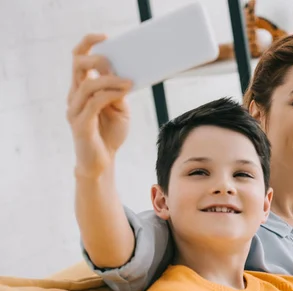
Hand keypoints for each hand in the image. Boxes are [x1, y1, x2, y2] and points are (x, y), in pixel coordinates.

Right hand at [66, 33, 132, 178]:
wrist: (102, 162)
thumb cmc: (110, 134)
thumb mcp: (120, 109)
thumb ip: (119, 92)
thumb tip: (125, 75)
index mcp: (81, 89)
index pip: (77, 59)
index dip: (88, 44)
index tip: (105, 37)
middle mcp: (74, 96)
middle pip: (77, 65)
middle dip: (97, 58)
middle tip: (115, 60)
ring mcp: (75, 109)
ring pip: (88, 84)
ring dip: (110, 79)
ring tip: (128, 82)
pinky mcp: (80, 123)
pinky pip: (94, 102)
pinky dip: (110, 94)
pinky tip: (124, 91)